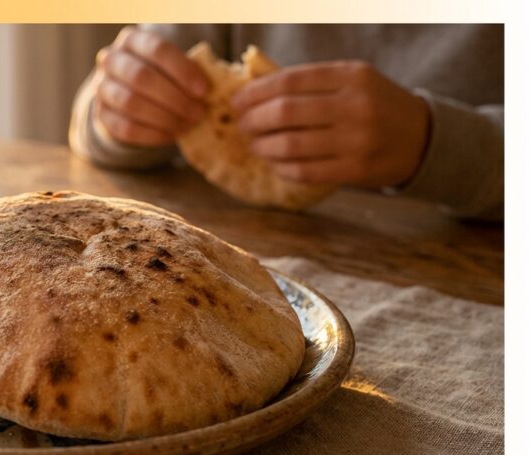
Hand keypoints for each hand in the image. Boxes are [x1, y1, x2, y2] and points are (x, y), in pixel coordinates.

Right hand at [92, 26, 208, 146]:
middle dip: (175, 98)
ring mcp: (102, 87)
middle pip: (142, 77)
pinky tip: (171, 135)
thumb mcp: (171, 65)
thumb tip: (212, 91)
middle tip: (198, 113)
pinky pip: (126, 128)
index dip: (182, 70)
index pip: (157, 49)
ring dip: (164, 118)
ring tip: (187, 125)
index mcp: (133, 40)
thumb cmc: (159, 74)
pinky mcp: (100, 114)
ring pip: (131, 103)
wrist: (126, 91)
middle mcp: (111, 59)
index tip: (203, 91)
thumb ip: (187, 72)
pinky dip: (153, 134)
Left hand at [231, 61, 430, 187]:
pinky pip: (303, 171)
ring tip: (254, 145)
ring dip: (262, 147)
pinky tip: (274, 163)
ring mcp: (357, 140)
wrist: (423, 137)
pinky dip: (280, 167)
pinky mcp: (356, 170)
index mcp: (352, 76)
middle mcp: (356, 106)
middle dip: (253, 120)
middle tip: (242, 125)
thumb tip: (253, 92)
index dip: (255, 93)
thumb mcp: (352, 81)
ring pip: (290, 145)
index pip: (289, 81)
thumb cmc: (375, 105)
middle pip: (285, 113)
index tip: (237, 102)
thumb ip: (310, 84)